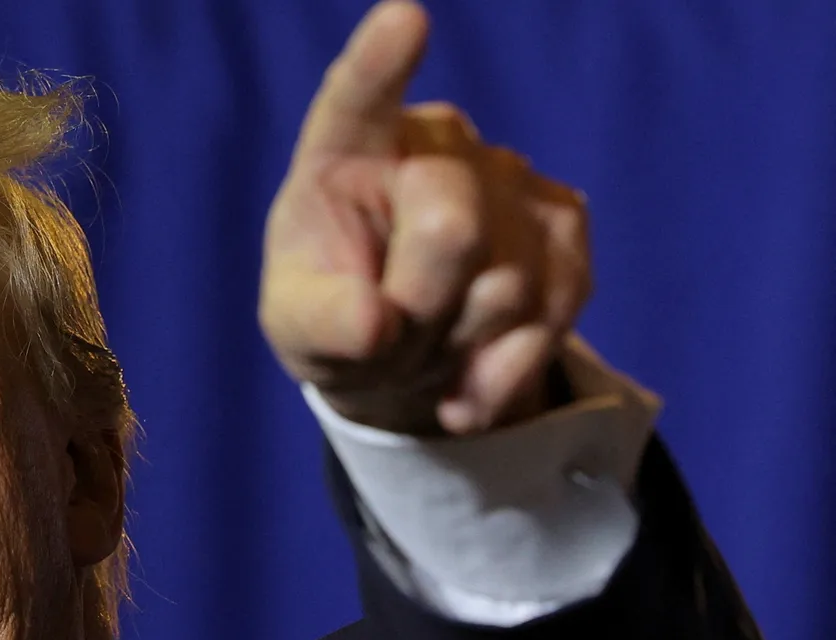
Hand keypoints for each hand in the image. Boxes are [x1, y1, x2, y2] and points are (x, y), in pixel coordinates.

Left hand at [258, 0, 590, 434]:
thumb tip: (375, 324)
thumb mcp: (298, 329)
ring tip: (424, 347)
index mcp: (348, 148)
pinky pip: (551, 314)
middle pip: (452, 228)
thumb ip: (321, 322)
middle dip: (419, 307)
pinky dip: (503, 371)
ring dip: (458, 345)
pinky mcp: (565, 226)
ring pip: (506, 285)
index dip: (381, 62)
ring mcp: (508, 177)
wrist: (403, 356)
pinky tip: (468, 379)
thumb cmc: (335, 316)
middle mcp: (434, 145)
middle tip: (388, 333)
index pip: (359, 99)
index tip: (404, 18)